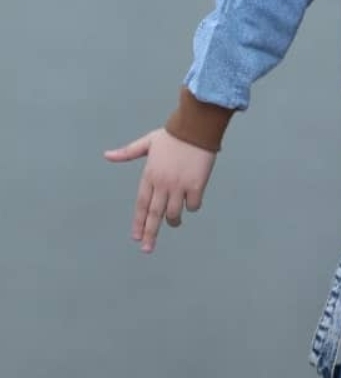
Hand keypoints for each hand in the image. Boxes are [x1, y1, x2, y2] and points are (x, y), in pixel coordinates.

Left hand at [103, 128, 215, 252]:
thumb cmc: (172, 135)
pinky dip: (192, 206)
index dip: (138, 222)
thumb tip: (107, 156)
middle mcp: (162, 183)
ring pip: (174, 213)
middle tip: (146, 249)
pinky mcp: (196, 185)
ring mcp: (179, 185)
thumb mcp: (146, 142)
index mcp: (149, 175)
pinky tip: (192, 203)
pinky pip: (193, 205)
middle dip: (149, 233)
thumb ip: (127, 152)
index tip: (135, 237)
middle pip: (154, 214)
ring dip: (173, 221)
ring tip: (174, 223)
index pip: (141, 204)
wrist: (195, 128)